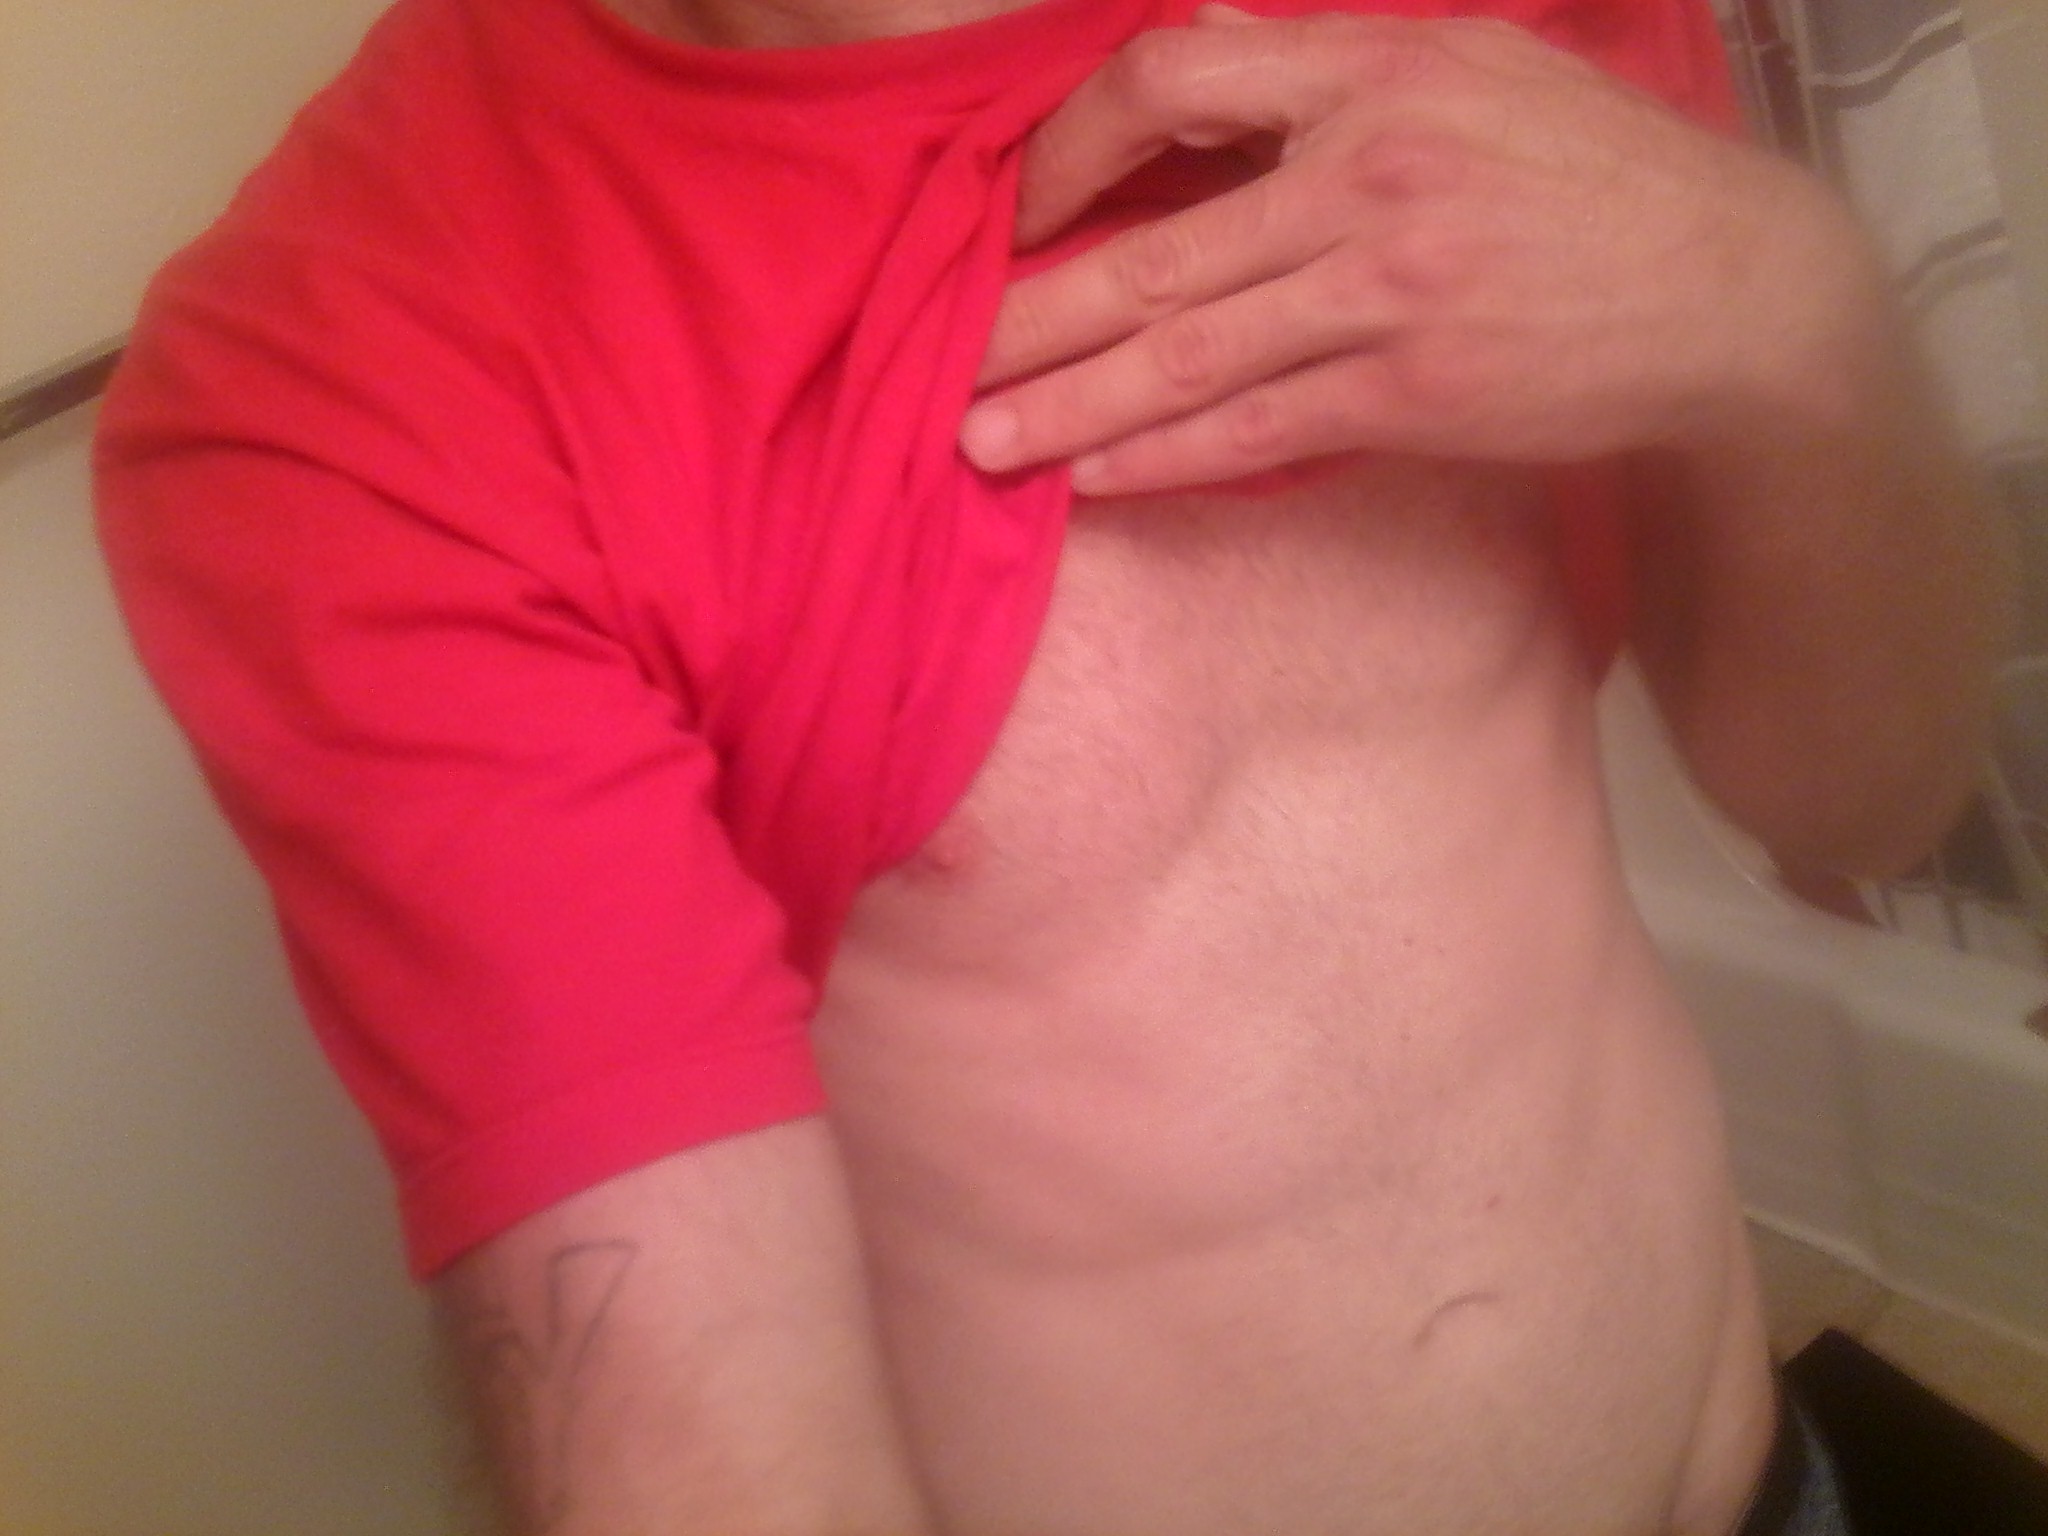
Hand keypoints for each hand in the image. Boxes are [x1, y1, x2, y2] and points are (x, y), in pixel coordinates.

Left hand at [960, 8, 1866, 494]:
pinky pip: (1260, 430)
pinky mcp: (1417, 391)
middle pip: (1152, 248)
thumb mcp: (1469, 69)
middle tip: (941, 361)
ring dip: (1069, 404)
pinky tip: (1094, 475)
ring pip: (1188, 354)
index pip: (1172, 76)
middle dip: (1028, 315)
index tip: (1021, 207)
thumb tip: (1198, 62)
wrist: (1728, 290)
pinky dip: (1168, 456)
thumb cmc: (1587, 177)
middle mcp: (1367, 171)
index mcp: (1370, 69)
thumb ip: (1326, 71)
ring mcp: (1389, 288)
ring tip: (979, 443)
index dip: (1072, 143)